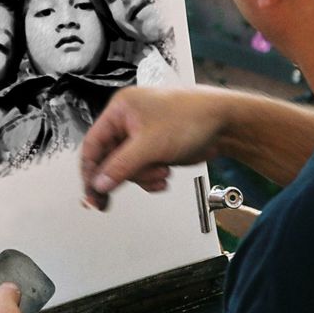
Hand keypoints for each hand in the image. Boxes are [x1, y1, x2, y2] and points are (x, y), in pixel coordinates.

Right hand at [80, 86, 226, 209]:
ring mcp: (141, 135)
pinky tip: (164, 176)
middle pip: (109, 159)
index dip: (90, 171)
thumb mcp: (150, 146)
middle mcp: (127, 121)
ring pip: (127, 167)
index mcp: (120, 110)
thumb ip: (121, 166)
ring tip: (161, 173)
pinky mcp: (155, 147)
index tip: (91, 194)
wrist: (224, 123)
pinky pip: (142, 169)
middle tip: (108, 202)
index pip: (92, 144)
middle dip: (124, 175)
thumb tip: (98, 184)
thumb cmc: (191, 118)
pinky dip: (151, 177)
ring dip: (143, 176)